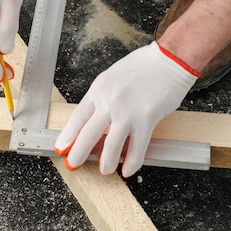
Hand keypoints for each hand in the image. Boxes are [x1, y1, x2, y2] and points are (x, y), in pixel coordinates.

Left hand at [54, 41, 197, 176]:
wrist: (168, 59)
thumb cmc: (143, 66)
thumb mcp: (112, 77)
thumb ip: (103, 98)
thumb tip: (95, 121)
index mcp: (98, 89)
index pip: (77, 117)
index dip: (68, 135)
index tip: (61, 147)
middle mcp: (109, 101)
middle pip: (88, 134)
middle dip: (78, 153)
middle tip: (73, 164)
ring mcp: (127, 111)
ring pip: (110, 145)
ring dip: (106, 162)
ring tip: (105, 170)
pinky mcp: (147, 119)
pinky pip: (137, 147)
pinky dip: (132, 162)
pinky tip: (128, 170)